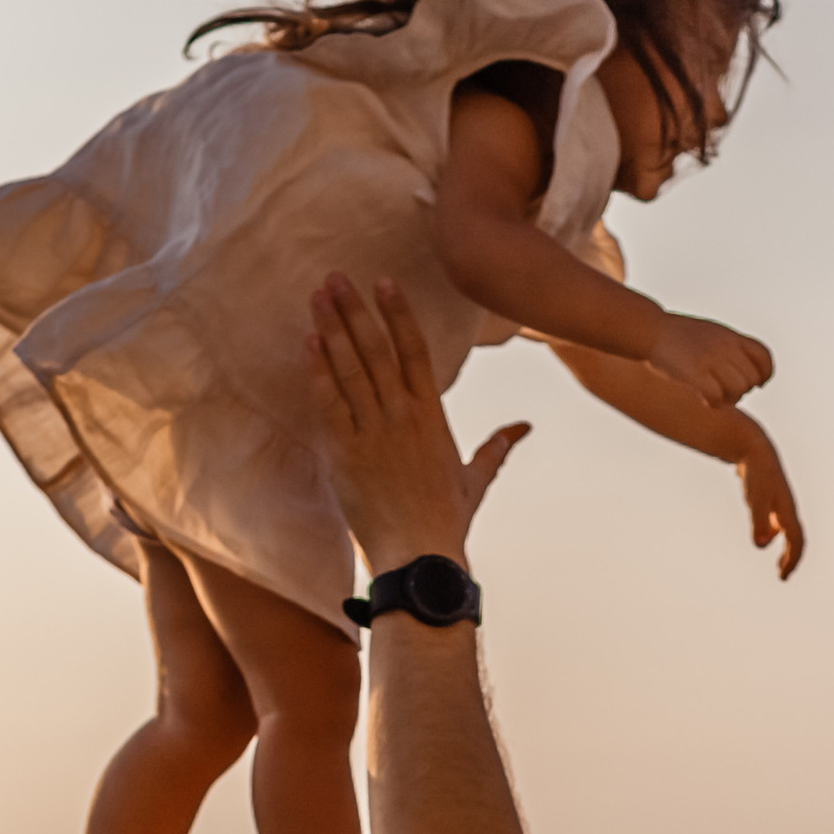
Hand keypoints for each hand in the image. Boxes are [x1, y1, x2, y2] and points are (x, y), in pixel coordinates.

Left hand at [306, 273, 529, 571]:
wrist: (419, 557)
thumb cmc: (447, 522)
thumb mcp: (476, 480)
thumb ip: (497, 447)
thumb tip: (524, 428)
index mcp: (432, 416)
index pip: (415, 350)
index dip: (398, 313)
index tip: (383, 282)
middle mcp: (402, 416)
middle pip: (376, 349)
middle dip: (356, 309)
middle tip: (336, 275)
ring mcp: (372, 433)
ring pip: (351, 368)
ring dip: (332, 328)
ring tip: (318, 295)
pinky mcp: (345, 454)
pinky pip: (329, 403)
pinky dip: (318, 371)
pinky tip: (308, 342)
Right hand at [647, 309, 773, 410]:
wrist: (651, 330)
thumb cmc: (679, 335)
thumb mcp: (712, 333)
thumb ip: (731, 347)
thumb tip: (744, 366)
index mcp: (731, 336)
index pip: (763, 356)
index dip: (765, 374)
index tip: (758, 383)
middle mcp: (725, 346)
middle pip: (751, 378)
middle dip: (742, 390)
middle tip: (725, 391)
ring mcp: (710, 359)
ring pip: (738, 389)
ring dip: (729, 399)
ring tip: (715, 398)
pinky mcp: (695, 372)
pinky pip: (717, 397)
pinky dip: (714, 404)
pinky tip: (704, 400)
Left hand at [734, 420, 803, 578]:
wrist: (753, 447)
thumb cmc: (755, 474)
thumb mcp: (756, 499)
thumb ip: (758, 522)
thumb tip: (760, 545)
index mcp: (787, 510)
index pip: (795, 540)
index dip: (792, 559)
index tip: (782, 576)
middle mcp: (786, 508)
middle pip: (795, 537)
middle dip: (791, 557)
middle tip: (782, 575)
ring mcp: (779, 502)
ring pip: (786, 530)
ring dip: (784, 547)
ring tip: (778, 562)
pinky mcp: (769, 497)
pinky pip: (776, 521)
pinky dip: (773, 533)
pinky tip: (763, 536)